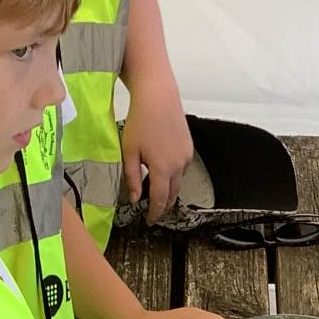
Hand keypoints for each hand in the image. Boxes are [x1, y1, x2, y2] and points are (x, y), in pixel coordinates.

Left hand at [121, 86, 192, 222]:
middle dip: (163, 205)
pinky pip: (182, 168)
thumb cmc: (140, 121)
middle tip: (154, 212)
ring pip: (178, 181)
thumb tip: (135, 198)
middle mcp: (178, 166)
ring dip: (168, 189)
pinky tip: (162, 170)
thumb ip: (131, 177)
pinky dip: (173, 174)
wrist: (158, 97)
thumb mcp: (129, 151)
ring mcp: (186, 157)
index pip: (159, 200)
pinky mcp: (189, 148)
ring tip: (155, 190)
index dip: (154, 213)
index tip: (149, 221)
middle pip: (172, 194)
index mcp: (162, 169)